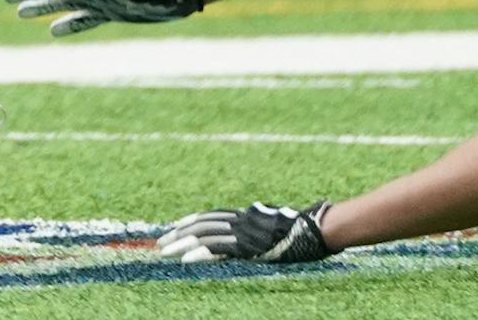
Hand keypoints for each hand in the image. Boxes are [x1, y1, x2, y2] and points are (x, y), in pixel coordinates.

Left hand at [158, 200, 335, 265]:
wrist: (317, 229)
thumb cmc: (303, 228)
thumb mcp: (277, 223)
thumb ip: (261, 224)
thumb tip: (253, 225)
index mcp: (246, 215)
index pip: (212, 217)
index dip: (191, 221)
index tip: (174, 227)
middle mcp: (241, 220)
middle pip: (203, 225)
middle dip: (179, 234)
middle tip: (160, 244)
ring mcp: (244, 233)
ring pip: (205, 236)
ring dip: (181, 245)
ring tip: (164, 253)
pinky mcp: (249, 246)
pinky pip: (219, 250)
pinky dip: (200, 254)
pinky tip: (186, 260)